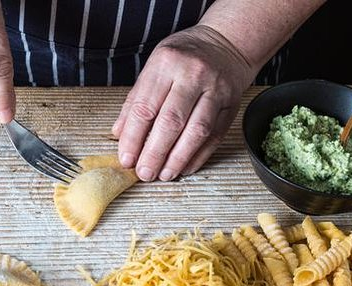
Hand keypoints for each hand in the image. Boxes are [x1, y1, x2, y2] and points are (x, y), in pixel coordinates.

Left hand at [112, 25, 254, 180]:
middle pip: (171, 122)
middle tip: (145, 173)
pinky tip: (185, 168)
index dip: (133, 138)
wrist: (226, 44)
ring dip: (178, 159)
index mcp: (166, 64)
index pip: (145, 108)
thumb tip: (120, 135)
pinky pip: (214, 137)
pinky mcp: (231, 105)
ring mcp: (216, 90)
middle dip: (155, 153)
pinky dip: (198, 156)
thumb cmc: (184, 57)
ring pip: (196, 132)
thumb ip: (136, 100)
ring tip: (164, 175)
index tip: (127, 159)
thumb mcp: (154, 67)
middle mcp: (193, 75)